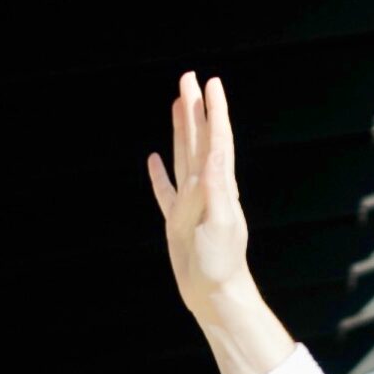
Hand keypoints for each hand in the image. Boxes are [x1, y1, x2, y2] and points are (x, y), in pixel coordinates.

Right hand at [146, 71, 293, 373]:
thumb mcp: (219, 224)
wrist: (215, 294)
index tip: (211, 83)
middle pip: (199, 140)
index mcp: (219, 186)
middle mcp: (206, 189)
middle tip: (189, 78)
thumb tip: (210, 159)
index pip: (217, 140)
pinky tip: (154, 160)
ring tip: (177, 105)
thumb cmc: (220, 263)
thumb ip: (215, 191)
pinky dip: (159, 175)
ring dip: (181, 131)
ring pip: (184, 157)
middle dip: (195, 109)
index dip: (214, 111)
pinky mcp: (177, 222)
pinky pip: (166, 192)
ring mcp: (191, 203)